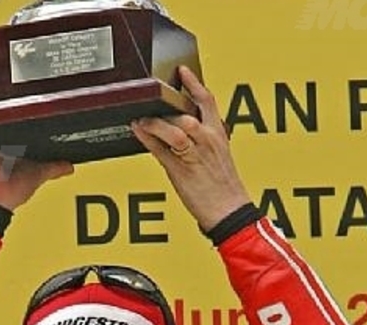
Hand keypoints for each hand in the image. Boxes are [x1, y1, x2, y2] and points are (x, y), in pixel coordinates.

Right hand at [0, 69, 73, 210]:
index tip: (28, 79)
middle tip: (20, 65)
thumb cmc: (9, 190)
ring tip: (0, 63)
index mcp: (6, 137)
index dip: (18, 96)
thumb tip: (70, 164)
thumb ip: (53, 166)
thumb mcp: (37, 174)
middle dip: (5, 86)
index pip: (11, 110)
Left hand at [130, 66, 251, 231]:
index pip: (208, 101)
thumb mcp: (217, 156)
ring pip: (175, 129)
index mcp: (218, 134)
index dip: (194, 83)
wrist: (229, 211)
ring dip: (156, 122)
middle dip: (169, 105)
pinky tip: (138, 130)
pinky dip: (148, 138)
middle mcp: (208, 141)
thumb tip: (182, 128)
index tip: (182, 70)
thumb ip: (201, 139)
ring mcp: (194, 155)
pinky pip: (161, 150)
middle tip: (153, 99)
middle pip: (187, 113)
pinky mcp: (181, 170)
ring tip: (143, 118)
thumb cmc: (223, 186)